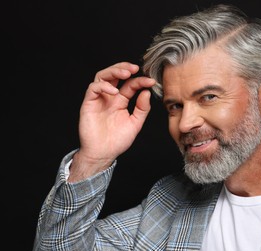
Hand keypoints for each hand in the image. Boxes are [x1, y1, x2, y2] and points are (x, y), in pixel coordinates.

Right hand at [69, 62, 155, 181]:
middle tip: (135, 68)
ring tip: (126, 73)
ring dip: (114, 71)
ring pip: (102, 76)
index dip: (140, 81)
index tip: (151, 81)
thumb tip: (146, 92)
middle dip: (124, 68)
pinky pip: (93, 88)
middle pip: (114, 75)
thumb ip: (142, 108)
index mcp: (121, 101)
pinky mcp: (89, 103)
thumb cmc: (117, 140)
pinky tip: (114, 91)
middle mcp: (109, 97)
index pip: (130, 85)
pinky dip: (104, 86)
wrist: (103, 154)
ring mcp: (99, 99)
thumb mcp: (135, 123)